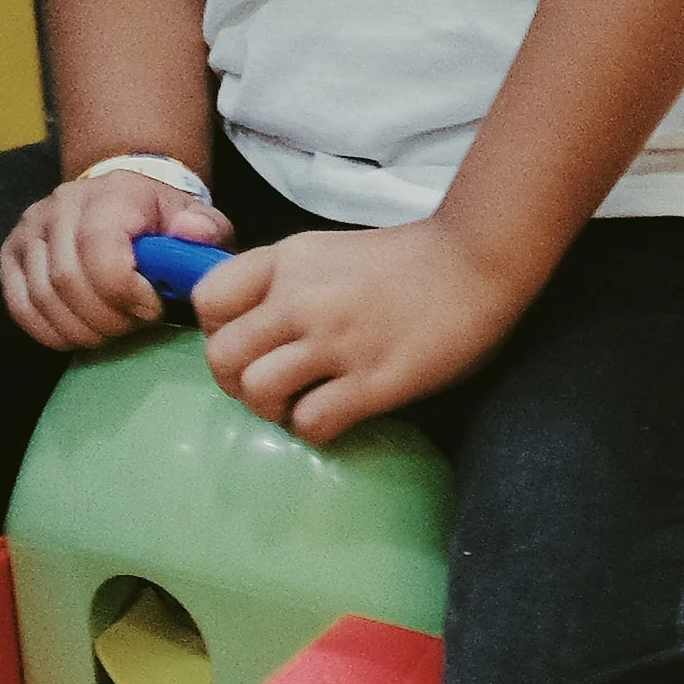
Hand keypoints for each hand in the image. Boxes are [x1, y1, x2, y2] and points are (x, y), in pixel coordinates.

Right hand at [0, 167, 233, 349]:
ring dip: (82, 329)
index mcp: (110, 195)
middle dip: (107, 318)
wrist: (122, 201)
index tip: (153, 308)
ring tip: (114, 328)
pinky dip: (51, 332)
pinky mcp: (11, 255)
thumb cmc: (164, 221)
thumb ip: (207, 228)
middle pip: (68, 280)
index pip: (99, 249)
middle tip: (135, 324)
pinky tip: (82, 333)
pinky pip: (20, 307)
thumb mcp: (199, 220)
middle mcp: (60, 206)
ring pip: (42, 298)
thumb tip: (194, 234)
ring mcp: (29, 229)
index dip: (125, 292)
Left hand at [187, 220, 535, 440]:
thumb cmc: (408, 260)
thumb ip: (289, 282)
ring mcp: (336, 342)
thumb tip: (259, 326)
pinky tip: (337, 416)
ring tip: (299, 406)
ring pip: (258, 392)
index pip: (208, 301)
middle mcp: (300, 300)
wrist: (476, 261)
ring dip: (271, 410)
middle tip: (268, 388)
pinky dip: (315, 429)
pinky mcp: (374, 381)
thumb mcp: (329, 253)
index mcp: (287, 261)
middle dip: (235, 383)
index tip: (250, 342)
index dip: (217, 331)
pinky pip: (312, 421)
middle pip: (222, 356)